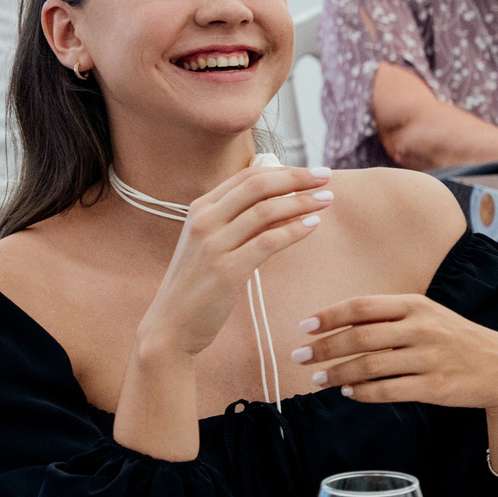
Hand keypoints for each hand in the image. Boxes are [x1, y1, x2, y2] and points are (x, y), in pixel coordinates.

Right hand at [136, 165, 337, 361]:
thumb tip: (285, 201)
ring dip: (301, 202)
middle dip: (297, 177)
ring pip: (265, 211)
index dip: (284, 170)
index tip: (312, 172)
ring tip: (326, 200)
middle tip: (327, 177)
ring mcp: (213, 245)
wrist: (171, 326)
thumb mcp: (213, 243)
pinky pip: (268, 242)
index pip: (247, 176)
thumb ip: (241, 221)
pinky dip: (294, 230)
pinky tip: (313, 226)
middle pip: (257, 185)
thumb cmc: (199, 283)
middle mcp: (204, 221)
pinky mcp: (226, 270)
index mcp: (200, 208)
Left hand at [293, 294, 497, 410]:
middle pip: (360, 337)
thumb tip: (340, 325)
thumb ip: (389, 317)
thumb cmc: (455, 339)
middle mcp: (422, 329)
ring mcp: (429, 358)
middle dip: (323, 348)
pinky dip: (363, 392)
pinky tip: (349, 392)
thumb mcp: (428, 315)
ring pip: (369, 366)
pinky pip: (387, 390)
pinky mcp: (434, 386)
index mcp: (417, 305)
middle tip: (298, 357)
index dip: (328, 316)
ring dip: (337, 373)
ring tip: (318, 379)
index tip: (303, 327)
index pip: (362, 307)